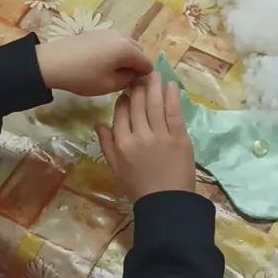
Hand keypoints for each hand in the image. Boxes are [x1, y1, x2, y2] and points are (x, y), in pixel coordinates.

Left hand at [38, 32, 152, 97]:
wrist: (52, 62)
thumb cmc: (83, 76)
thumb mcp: (109, 85)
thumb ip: (128, 80)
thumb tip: (135, 75)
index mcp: (127, 49)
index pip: (147, 63)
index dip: (145, 77)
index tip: (136, 87)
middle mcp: (121, 36)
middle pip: (139, 51)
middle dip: (136, 65)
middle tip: (125, 81)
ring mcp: (109, 32)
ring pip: (127, 45)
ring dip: (126, 58)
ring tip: (113, 72)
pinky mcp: (97, 32)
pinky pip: (115, 42)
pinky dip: (115, 52)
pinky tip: (102, 63)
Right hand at [95, 71, 195, 199]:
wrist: (166, 204)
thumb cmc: (139, 188)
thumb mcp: (116, 168)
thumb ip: (107, 145)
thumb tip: (98, 123)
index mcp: (122, 144)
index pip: (120, 113)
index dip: (123, 99)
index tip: (126, 92)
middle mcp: (139, 136)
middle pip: (137, 105)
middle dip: (137, 88)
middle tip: (140, 76)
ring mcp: (161, 136)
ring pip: (155, 104)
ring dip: (154, 86)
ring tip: (154, 73)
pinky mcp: (180, 138)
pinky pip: (174, 113)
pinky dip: (171, 97)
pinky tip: (170, 85)